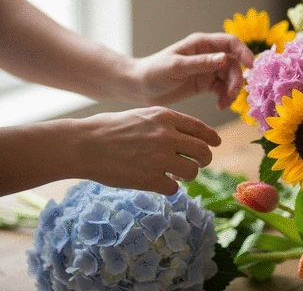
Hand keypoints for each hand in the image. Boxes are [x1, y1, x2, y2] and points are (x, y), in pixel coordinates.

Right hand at [74, 107, 220, 194]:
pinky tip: (158, 182)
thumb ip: (166, 124)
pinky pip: (173, 188)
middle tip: (199, 164)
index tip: (216, 143)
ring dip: (187, 175)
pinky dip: (169, 187)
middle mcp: (167, 136)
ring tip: (175, 174)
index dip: (212, 137)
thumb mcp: (142, 115)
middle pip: (203, 152)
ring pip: (192, 172)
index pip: (200, 128)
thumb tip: (187, 137)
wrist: (84, 144)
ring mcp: (159, 158)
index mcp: (165, 117)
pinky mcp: (149, 179)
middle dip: (205, 159)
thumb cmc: (110, 128)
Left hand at [132, 32, 253, 108]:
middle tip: (230, 96)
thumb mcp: (176, 67)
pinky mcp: (204, 84)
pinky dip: (225, 97)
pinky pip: (222, 89)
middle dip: (236, 79)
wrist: (140, 88)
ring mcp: (207, 70)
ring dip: (232, 90)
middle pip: (233, 64)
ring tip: (224, 103)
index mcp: (201, 44)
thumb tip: (225, 58)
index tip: (251, 66)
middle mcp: (207, 55)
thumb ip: (200, 63)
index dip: (244, 52)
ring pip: (230, 78)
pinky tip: (220, 106)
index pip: (230, 43)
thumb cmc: (154, 72)